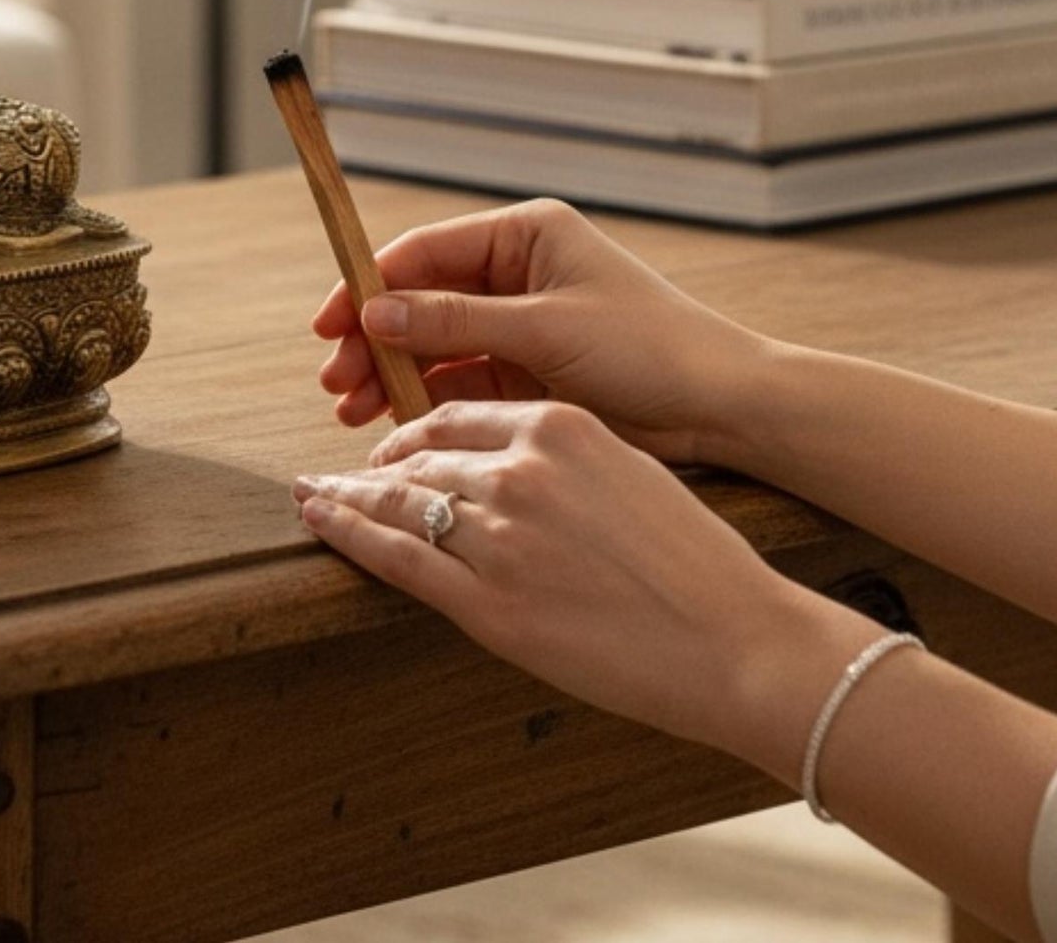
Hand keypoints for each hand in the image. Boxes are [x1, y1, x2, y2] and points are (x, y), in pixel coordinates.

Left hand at [293, 400, 876, 757]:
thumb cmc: (696, 564)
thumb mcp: (627, 472)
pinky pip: (398, 558)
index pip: (458, 414)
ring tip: (318, 494)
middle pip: (421, 453)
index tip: (394, 442)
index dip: (416, 429)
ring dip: (348, 495)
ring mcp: (499, 537)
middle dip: (376, 463)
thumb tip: (508, 460)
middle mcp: (521, 470)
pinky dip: (350, 533)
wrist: (738, 642)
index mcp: (559, 428)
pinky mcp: (489, 604)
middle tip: (346, 473)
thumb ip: (561, 458)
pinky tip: (323, 518)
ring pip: (399, 501)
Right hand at [313, 198, 771, 465]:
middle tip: (334, 381)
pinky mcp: (530, 373)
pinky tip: (394, 425)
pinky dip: (426, 400)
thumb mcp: (545, 329)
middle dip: (374, 339)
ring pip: (435, 345)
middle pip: (421, 300)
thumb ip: (456, 321)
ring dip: (392, 374)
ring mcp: (522, 324)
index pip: (425, 252)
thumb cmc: (650, 348)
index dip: (369, 285)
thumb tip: (375, 312)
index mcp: (526, 236)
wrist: (724, 407)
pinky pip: (462, 381)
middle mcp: (518, 273)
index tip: (330, 326)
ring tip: (352, 413)